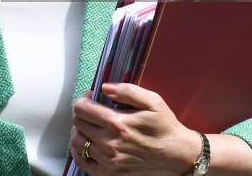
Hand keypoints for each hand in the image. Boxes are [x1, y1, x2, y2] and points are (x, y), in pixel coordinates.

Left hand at [69, 83, 200, 174]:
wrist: (177, 156)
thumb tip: (104, 87)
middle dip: (82, 112)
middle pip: (78, 123)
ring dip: (79, 130)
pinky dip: (79, 151)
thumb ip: (127, 90)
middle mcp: (110, 143)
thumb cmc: (165, 126)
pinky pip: (82, 162)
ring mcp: (108, 161)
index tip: (91, 97)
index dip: (84, 99)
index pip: (82, 108)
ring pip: (77, 142)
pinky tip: (86, 142)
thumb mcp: (152, 101)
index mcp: (118, 123)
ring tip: (89, 124)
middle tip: (92, 109)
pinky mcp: (109, 173)